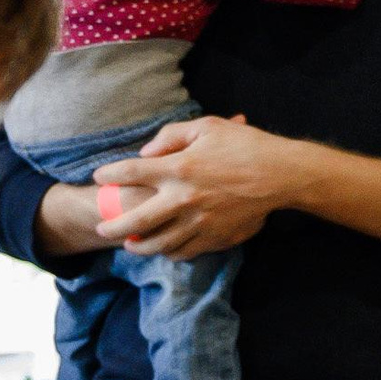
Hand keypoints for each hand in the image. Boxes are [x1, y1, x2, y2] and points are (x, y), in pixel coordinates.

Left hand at [93, 114, 279, 259]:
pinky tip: (165, 250)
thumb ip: (171, 137)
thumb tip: (147, 153)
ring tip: (130, 245)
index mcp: (178, 168)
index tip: (98, 177)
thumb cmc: (245, 145)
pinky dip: (171, 252)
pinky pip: (187, 251)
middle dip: (113, 227)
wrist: (282, 175)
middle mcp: (184, 199)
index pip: (130, 172)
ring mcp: (200, 222)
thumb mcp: (206, 127)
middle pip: (136, 220)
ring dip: (139, 246)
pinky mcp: (217, 237)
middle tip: (102, 229)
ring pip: (160, 243)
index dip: (109, 174)